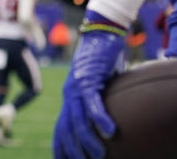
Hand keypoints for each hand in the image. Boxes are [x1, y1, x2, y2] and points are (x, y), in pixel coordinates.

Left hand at [53, 24, 126, 158]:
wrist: (103, 30)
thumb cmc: (105, 58)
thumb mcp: (103, 85)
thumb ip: (103, 102)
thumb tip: (115, 120)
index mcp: (70, 97)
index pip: (61, 129)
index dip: (61, 148)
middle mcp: (69, 93)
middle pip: (66, 130)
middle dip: (73, 151)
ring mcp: (76, 86)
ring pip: (78, 120)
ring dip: (88, 140)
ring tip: (100, 155)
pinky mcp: (88, 77)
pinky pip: (92, 103)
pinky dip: (100, 119)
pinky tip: (110, 132)